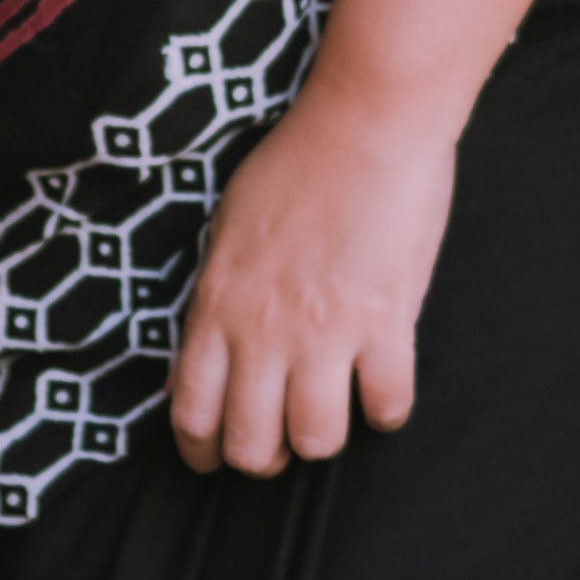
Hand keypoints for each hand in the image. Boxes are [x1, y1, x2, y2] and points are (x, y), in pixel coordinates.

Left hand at [167, 73, 454, 476]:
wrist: (366, 122)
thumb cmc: (298, 162)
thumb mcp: (229, 226)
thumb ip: (218, 296)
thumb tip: (204, 352)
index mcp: (218, 303)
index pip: (192, 410)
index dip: (201, 450)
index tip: (215, 457)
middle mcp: (263, 329)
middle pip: (251, 445)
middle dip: (264, 458)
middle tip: (280, 441)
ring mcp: (326, 332)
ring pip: (316, 440)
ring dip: (325, 435)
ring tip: (334, 407)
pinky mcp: (386, 325)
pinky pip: (387, 407)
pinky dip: (387, 407)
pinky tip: (384, 384)